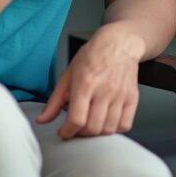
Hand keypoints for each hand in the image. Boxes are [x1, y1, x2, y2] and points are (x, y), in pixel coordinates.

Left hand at [35, 24, 143, 138]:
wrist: (119, 43)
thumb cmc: (93, 56)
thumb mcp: (68, 74)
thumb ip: (55, 101)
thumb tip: (42, 120)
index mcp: (86, 83)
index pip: (77, 119)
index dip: (67, 132)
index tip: (64, 132)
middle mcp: (104, 90)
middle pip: (92, 128)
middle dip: (80, 133)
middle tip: (76, 128)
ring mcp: (120, 94)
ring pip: (108, 129)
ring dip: (97, 133)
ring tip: (91, 124)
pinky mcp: (132, 97)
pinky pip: (125, 124)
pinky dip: (115, 129)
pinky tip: (107, 121)